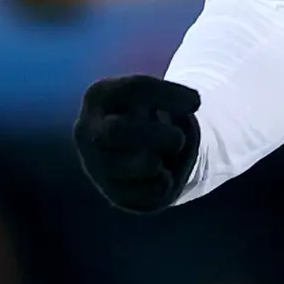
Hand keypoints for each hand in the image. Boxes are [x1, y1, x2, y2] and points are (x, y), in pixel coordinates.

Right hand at [73, 73, 200, 211]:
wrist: (137, 153)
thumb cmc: (148, 117)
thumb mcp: (157, 98)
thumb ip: (171, 98)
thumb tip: (193, 102)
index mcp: (99, 96)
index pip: (134, 90)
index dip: (170, 96)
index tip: (197, 103)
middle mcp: (86, 130)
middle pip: (117, 131)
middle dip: (156, 136)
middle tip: (178, 139)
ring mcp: (94, 163)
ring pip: (120, 166)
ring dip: (152, 162)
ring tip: (163, 158)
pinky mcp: (111, 192)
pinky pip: (137, 194)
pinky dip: (159, 184)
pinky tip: (164, 176)